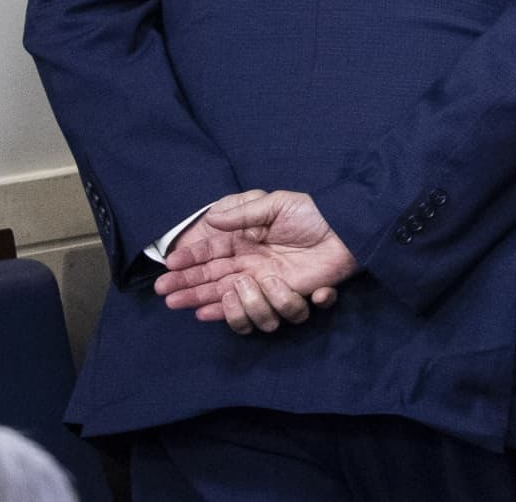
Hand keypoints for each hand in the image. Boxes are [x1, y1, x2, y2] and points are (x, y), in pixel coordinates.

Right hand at [154, 190, 356, 333]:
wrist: (349, 227)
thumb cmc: (313, 212)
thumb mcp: (276, 204)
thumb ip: (244, 213)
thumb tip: (211, 218)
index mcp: (246, 242)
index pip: (210, 255)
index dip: (188, 264)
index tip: (168, 272)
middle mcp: (253, 265)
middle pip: (214, 281)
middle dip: (188, 289)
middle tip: (166, 296)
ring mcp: (269, 282)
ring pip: (235, 300)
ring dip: (216, 301)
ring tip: (200, 301)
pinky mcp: (290, 295)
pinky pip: (267, 312)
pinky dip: (248, 313)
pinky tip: (227, 312)